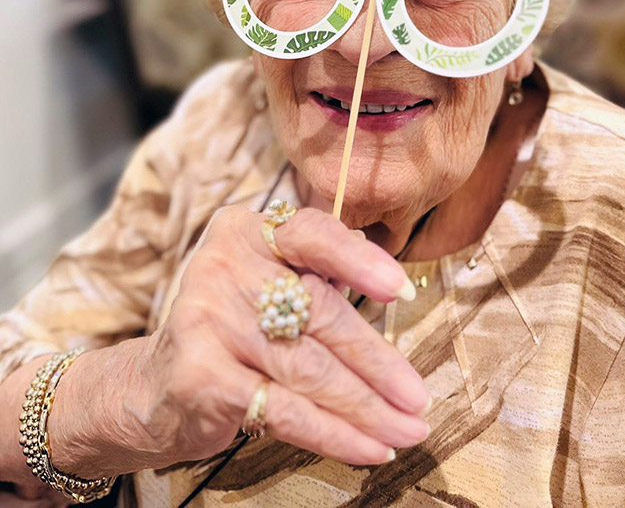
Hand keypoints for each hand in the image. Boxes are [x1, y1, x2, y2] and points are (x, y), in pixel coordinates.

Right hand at [131, 205, 429, 467]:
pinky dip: (335, 434)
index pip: (312, 235)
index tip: (401, 288)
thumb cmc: (233, 328)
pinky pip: (287, 410)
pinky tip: (369, 447)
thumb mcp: (266, 281)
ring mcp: (209, 320)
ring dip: (367, 406)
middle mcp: (223, 266)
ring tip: (407, 428)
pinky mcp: (203, 377)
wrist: (153, 386)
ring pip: (310, 369)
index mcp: (245, 231)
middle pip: (320, 313)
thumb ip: (317, 272)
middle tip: (418, 395)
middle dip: (378, 361)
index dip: (359, 261)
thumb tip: (393, 279)